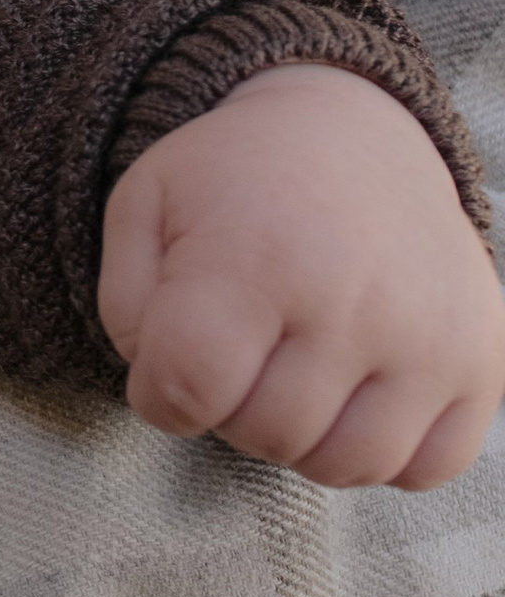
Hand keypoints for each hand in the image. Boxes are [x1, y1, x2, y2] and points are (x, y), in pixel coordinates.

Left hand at [101, 65, 504, 487]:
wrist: (353, 130)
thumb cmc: (234, 182)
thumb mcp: (145, 208)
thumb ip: (127, 309)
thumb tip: (172, 393)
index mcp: (255, 259)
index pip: (187, 390)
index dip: (161, 394)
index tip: (174, 361)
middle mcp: (353, 301)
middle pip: (266, 435)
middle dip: (234, 411)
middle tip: (245, 350)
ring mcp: (429, 336)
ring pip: (349, 467)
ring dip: (306, 439)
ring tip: (297, 371)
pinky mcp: (483, 361)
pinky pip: (431, 466)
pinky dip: (388, 450)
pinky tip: (361, 392)